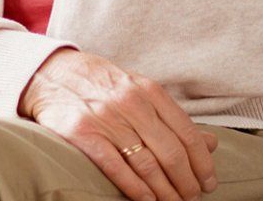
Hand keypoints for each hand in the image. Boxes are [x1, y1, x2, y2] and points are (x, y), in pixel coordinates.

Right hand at [18, 47, 218, 200]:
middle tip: (193, 197)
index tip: (209, 181)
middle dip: (187, 181)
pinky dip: (135, 188)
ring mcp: (106, 118)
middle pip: (170, 151)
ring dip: (165, 190)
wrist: (51, 74)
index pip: (186, 132)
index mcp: (149, 91)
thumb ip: (173, 118)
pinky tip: (147, 200)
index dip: (202, 162)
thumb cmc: (101, 86)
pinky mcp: (83, 133)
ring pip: (146, 163)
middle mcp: (131, 103)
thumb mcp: (139, 92)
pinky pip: (115, 167)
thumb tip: (212, 143)